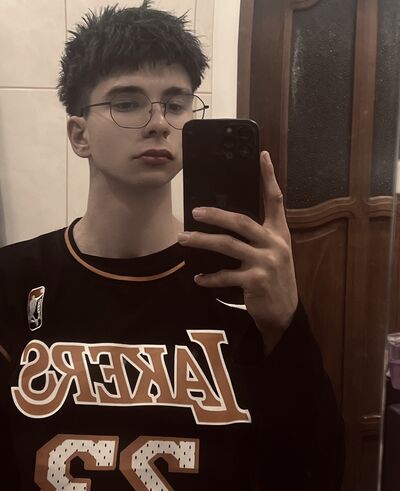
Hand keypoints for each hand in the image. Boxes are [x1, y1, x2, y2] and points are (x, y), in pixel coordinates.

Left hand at [177, 151, 298, 352]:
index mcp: (279, 233)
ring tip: (183, 239)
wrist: (284, 314)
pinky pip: (225, 275)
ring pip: (227, 245)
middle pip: (241, 221)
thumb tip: (225, 223)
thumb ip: (258, 237)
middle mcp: (275, 244)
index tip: (262, 154)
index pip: (275, 199)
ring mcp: (266, 262)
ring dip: (202, 241)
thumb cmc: (274, 280)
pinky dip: (209, 277)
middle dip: (215, 214)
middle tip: (195, 212)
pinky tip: (198, 278)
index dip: (269, 176)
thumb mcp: (274, 254)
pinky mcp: (256, 281)